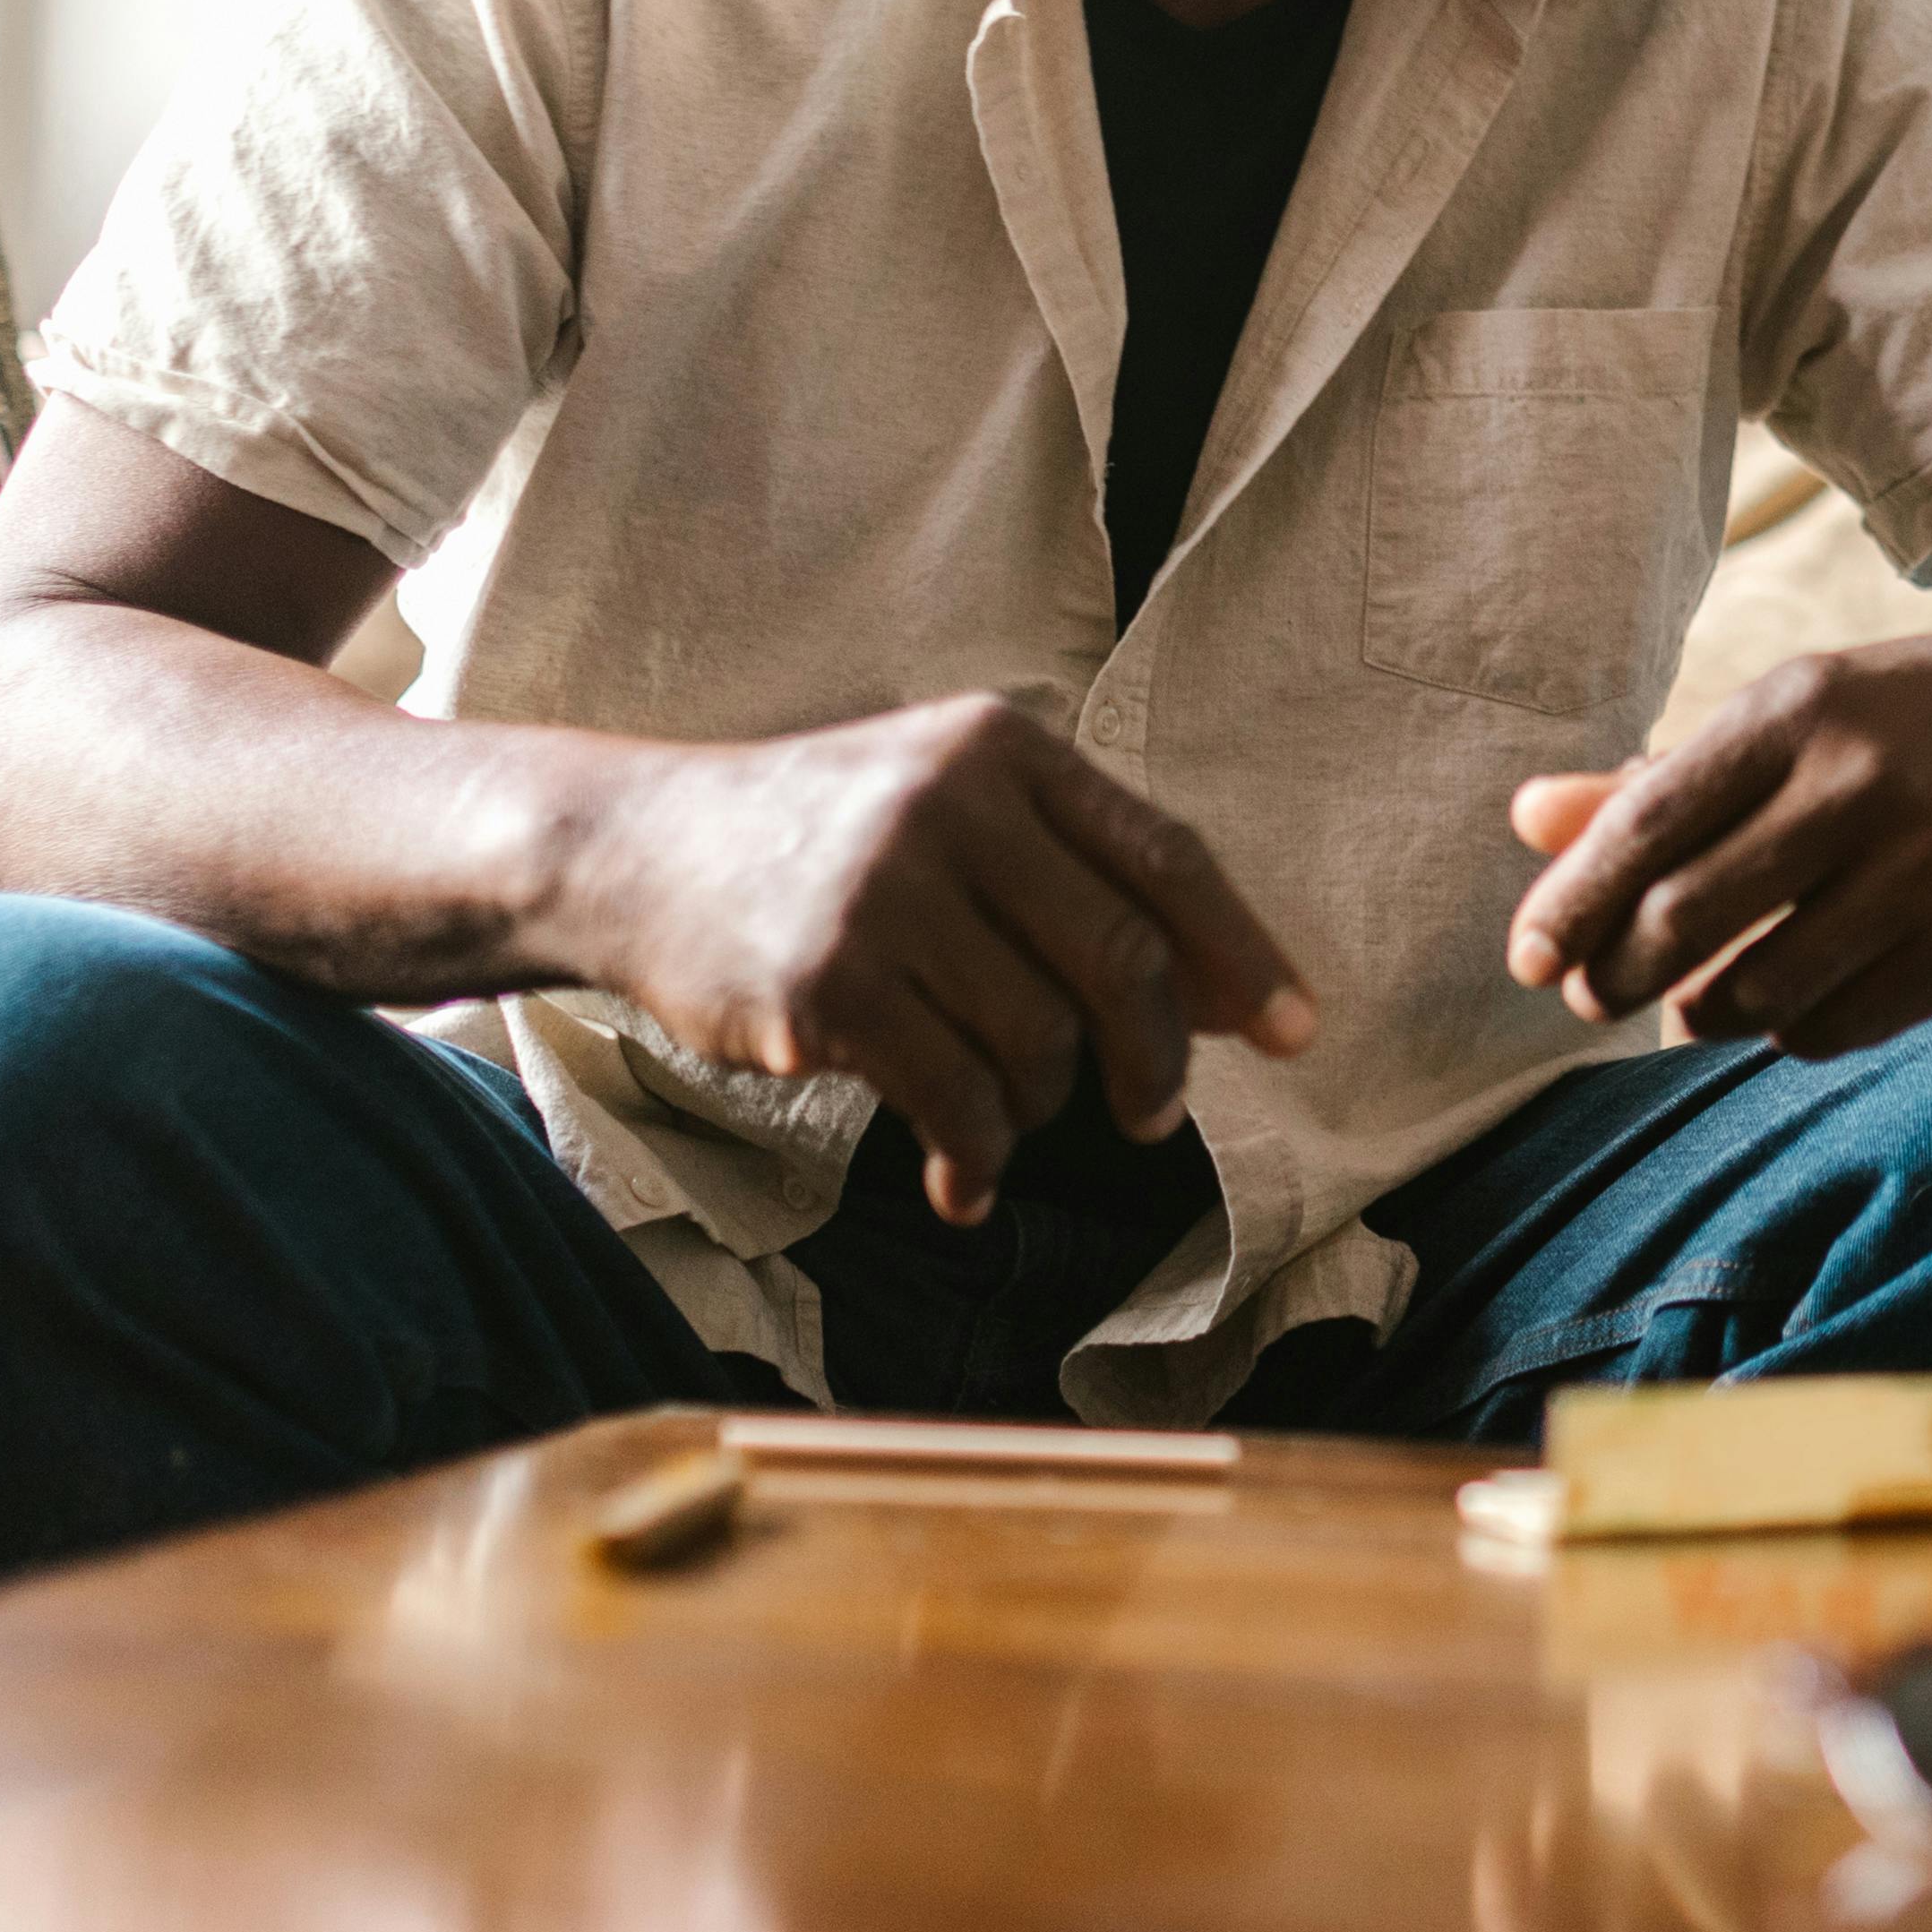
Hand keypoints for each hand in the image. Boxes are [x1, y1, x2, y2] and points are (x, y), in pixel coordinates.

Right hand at [538, 694, 1313, 1222]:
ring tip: (996, 1111)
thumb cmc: (823, 838)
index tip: (1295, 1032)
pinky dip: (978, 1157)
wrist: (635, 852)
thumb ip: (1077, 878)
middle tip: (1151, 1114)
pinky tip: (962, 1181)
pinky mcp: (829, 986)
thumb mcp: (950, 806)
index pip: (1166, 858)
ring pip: (1040, 1042)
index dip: (1241, 954)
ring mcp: (885, 893)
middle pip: (1121, 960)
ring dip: (1040, 1106)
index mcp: (1004, 750)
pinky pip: (957, 1100)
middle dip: (1156, 1057)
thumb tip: (1225, 994)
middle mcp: (952, 805)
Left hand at [1498, 622, 1931, 1055]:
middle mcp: (1861, 781)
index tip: (1529, 961)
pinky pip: (1837, 1029)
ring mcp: (1928, 868)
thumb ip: (1659, 779)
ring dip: (1702, 1013)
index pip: (1644, 826)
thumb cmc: (1912, 721)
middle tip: (1597, 995)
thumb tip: (1526, 819)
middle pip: (1686, 920)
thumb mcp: (1794, 717)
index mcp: (1799, 705)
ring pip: (1757, 992)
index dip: (1571, 906)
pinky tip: (1788, 1008)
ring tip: (1695, 1001)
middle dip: (1618, 976)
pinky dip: (1790, 1033)